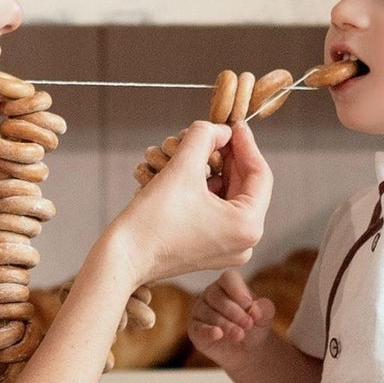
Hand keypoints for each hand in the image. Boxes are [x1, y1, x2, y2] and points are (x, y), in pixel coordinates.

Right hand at [109, 119, 271, 285]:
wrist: (122, 259)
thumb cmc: (151, 221)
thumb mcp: (181, 169)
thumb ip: (204, 137)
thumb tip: (219, 128)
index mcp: (248, 226)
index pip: (260, 174)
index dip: (245, 144)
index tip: (233, 123)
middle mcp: (245, 243)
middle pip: (245, 186)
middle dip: (226, 158)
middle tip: (212, 134)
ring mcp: (227, 250)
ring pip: (230, 198)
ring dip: (214, 172)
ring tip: (196, 151)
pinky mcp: (210, 251)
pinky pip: (217, 212)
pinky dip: (206, 191)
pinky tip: (189, 174)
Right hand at [189, 269, 276, 372]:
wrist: (247, 349)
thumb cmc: (253, 325)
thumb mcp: (265, 316)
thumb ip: (265, 309)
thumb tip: (255, 310)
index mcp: (228, 284)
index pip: (228, 279)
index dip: (237, 290)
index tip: (249, 304)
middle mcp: (211, 294)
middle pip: (218, 297)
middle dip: (234, 312)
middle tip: (248, 324)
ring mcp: (200, 310)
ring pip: (209, 314)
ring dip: (226, 325)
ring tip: (240, 335)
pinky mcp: (195, 329)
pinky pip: (198, 328)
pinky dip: (208, 331)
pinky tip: (217, 334)